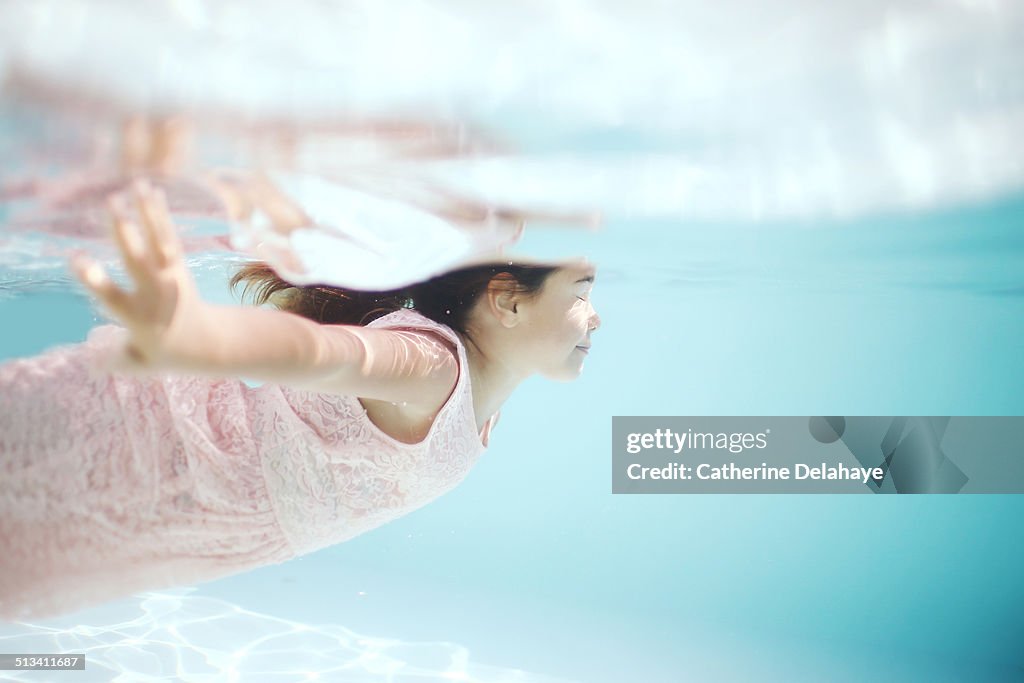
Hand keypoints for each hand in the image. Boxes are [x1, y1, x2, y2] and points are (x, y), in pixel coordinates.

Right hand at [70, 181, 210, 374]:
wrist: (213, 343)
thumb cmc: (167, 354)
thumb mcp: (140, 364)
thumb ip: (116, 360)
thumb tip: (92, 361)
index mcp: (139, 317)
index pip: (112, 296)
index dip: (94, 278)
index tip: (77, 259)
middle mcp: (156, 292)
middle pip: (138, 258)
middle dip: (124, 231)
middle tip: (110, 204)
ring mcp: (171, 276)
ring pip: (158, 240)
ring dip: (146, 212)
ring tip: (135, 184)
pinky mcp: (179, 265)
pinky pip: (168, 235)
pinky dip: (159, 213)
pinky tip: (150, 190)